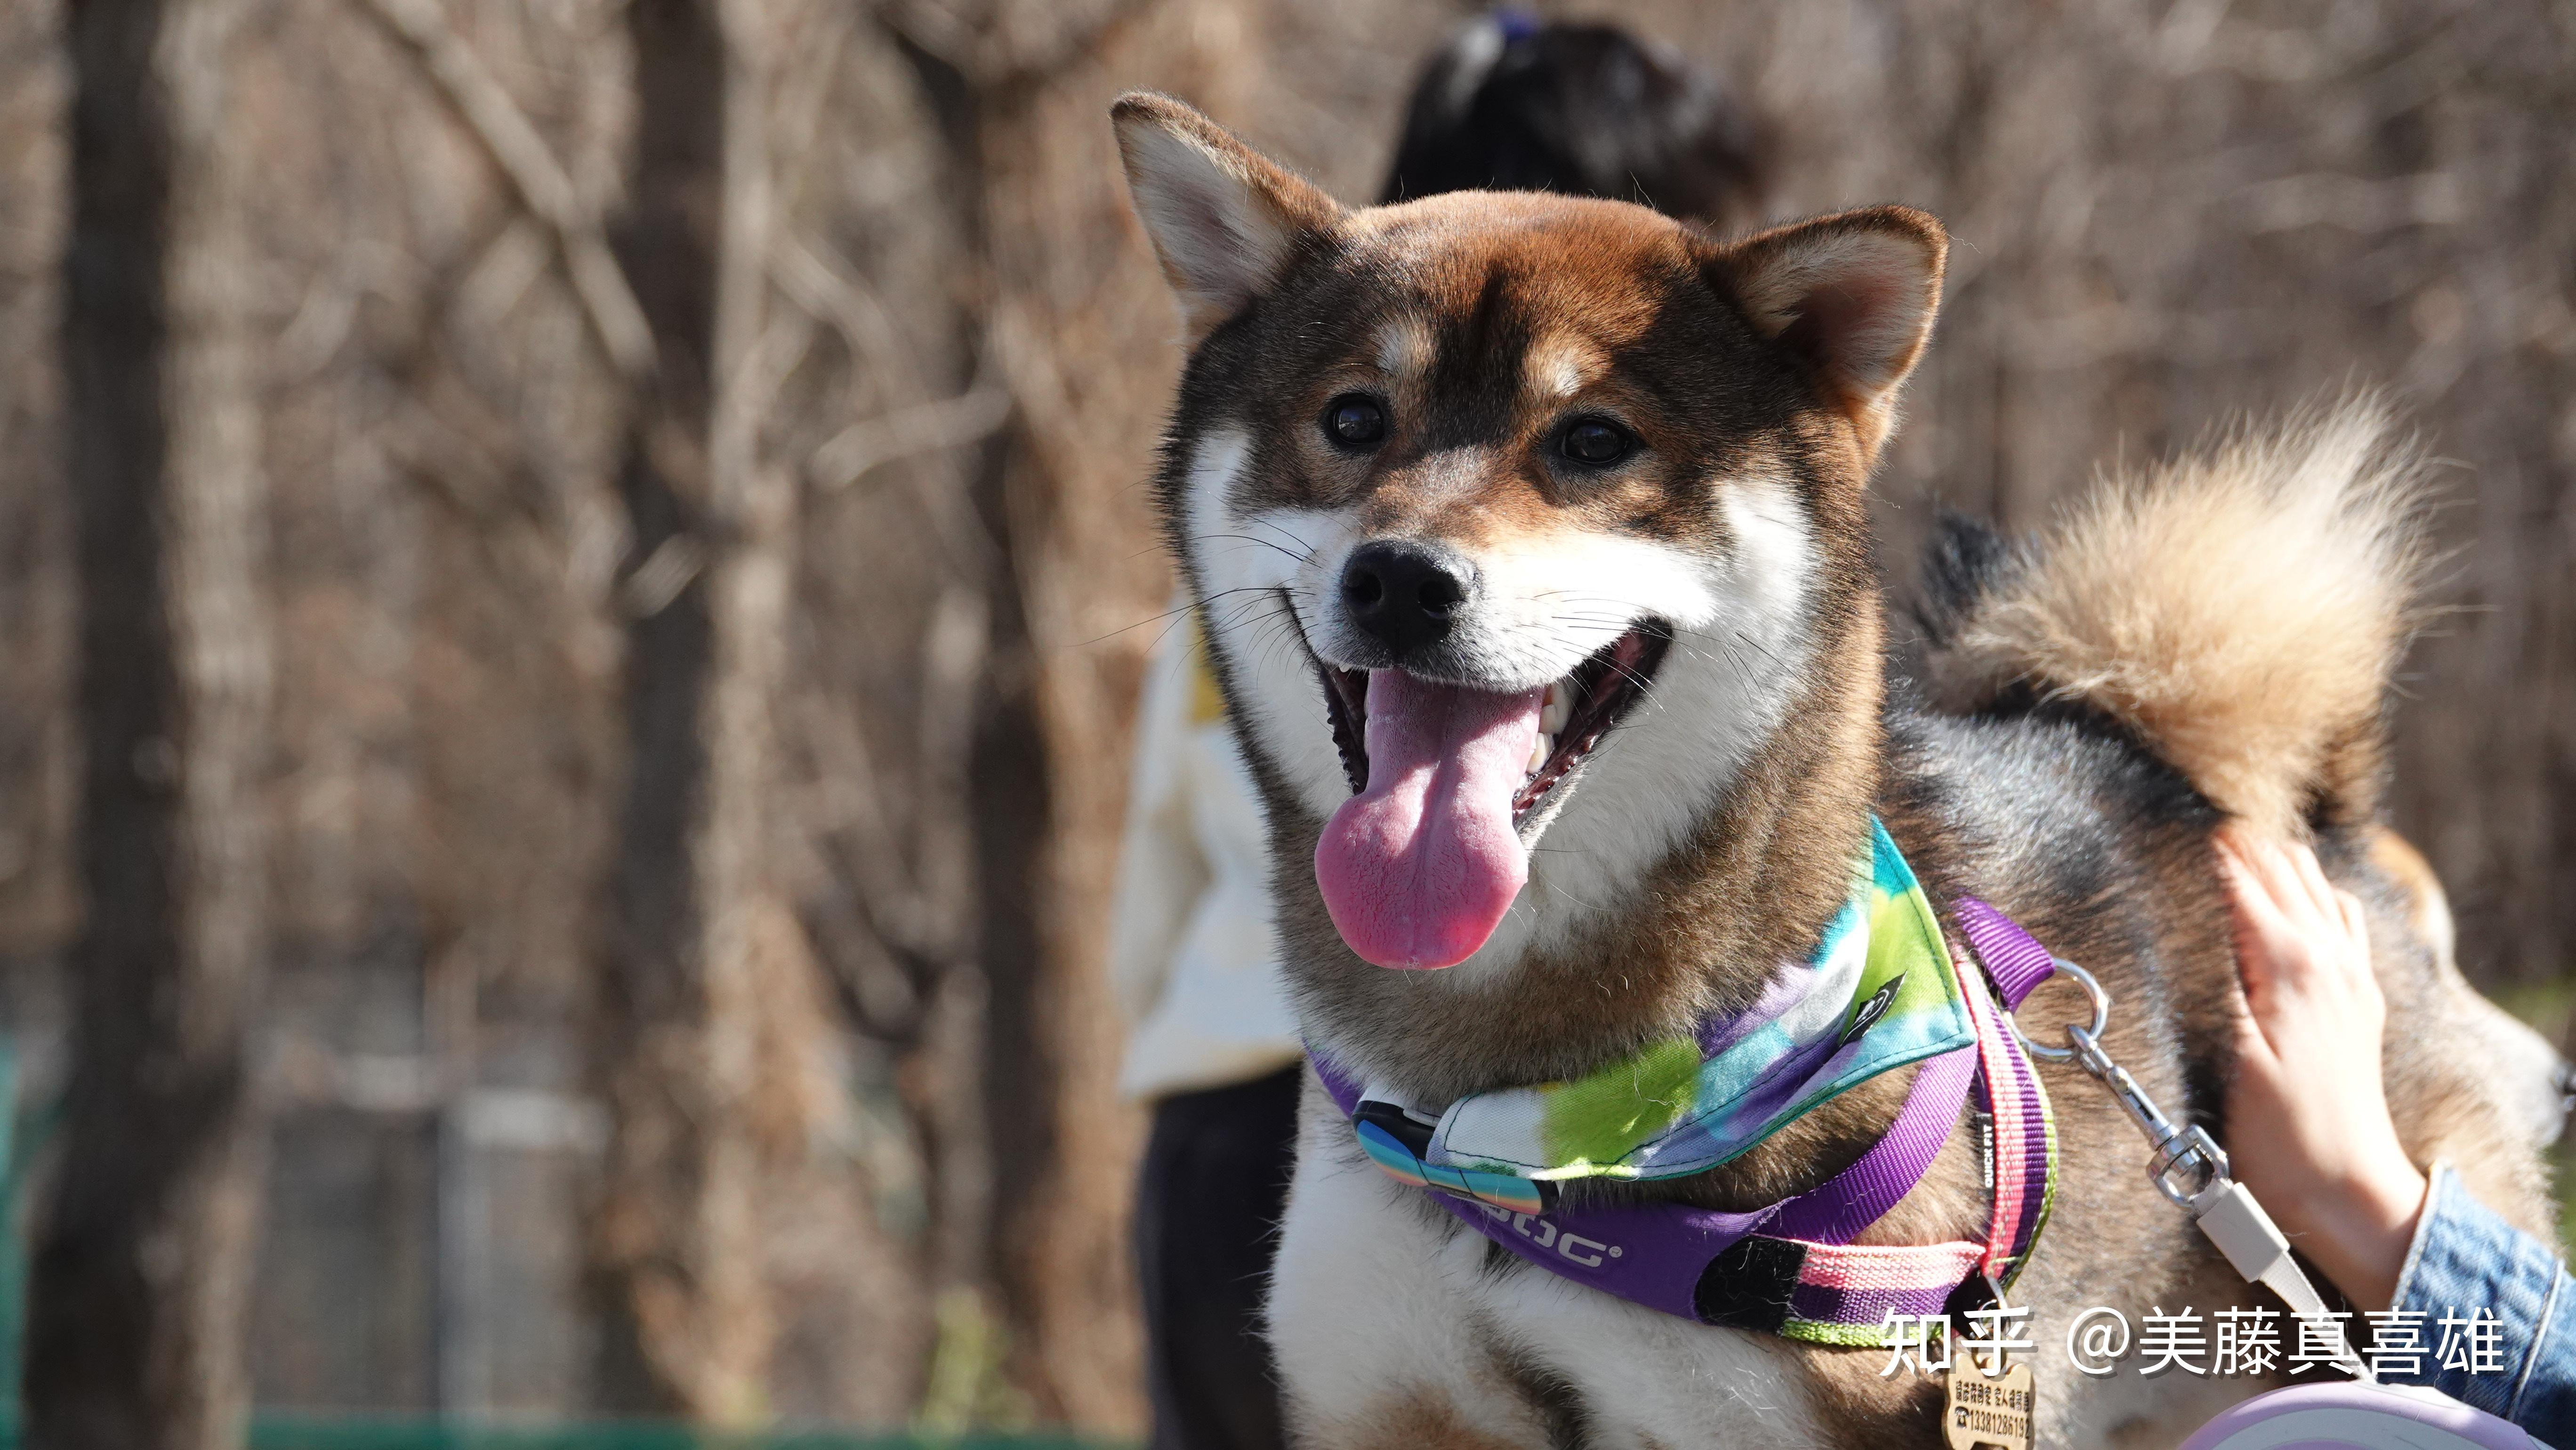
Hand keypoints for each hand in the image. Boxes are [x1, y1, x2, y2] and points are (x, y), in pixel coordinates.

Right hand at [2215, 826, 2428, 1311]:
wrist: (2349, 1192)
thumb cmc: (2281, 1138)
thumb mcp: (2232, 1055)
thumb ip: (2215, 977)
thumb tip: (2187, 914)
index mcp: (2292, 965)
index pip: (2239, 881)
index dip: (2195, 852)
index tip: (2151, 828)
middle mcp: (2329, 959)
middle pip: (2281, 869)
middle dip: (2233, 845)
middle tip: (2178, 833)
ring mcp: (2350, 977)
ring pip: (2315, 884)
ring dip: (2272, 862)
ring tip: (2225, 854)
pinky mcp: (2358, 999)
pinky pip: (2343, 918)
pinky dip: (2312, 893)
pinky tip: (2291, 902)